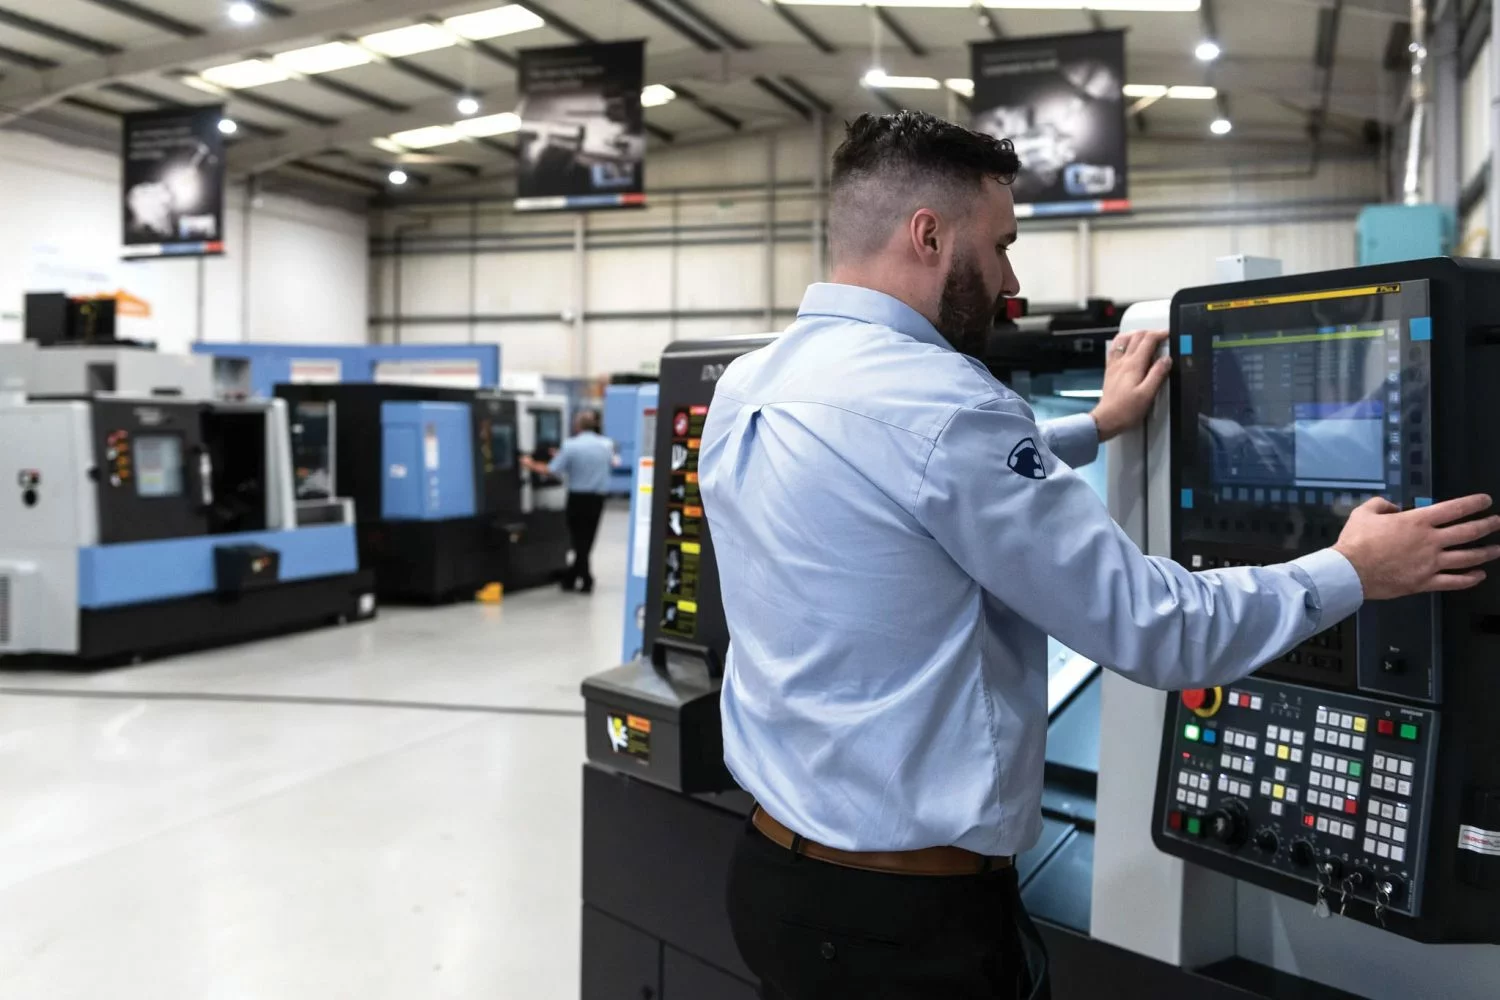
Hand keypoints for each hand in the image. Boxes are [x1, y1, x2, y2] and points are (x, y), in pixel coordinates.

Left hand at [1091, 329, 1171, 441]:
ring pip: (1123, 339)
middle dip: (1150, 332)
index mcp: (1134, 365)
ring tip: (1146, 338)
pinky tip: (1127, 346)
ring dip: (1136, 334)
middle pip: (1136, 336)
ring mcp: (1115, 364)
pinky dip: (1123, 342)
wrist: (1106, 419)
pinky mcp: (1110, 370)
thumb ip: (1157, 374)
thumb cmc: (1126, 410)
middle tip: (1161, 337)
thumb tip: (1167, 360)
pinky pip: (1115, 348)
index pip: (1147, 340)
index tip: (1168, 334)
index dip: (1160, 334)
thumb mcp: (1147, 394)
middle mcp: (1122, 361)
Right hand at [1333, 495, 1499, 599]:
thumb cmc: (1356, 540)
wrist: (1350, 571)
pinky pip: (1454, 581)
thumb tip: (1394, 507)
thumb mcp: (1364, 512)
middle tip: (1498, 522)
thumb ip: (1381, 504)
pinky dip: (1470, 579)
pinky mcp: (1425, 582)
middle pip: (1468, 532)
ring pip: (1467, 557)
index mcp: (1417, 521)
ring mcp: (1431, 563)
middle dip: (1487, 525)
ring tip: (1498, 549)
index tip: (1486, 500)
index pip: (1454, 509)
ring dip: (1487, 553)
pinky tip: (1479, 575)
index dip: (1473, 503)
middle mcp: (1430, 541)